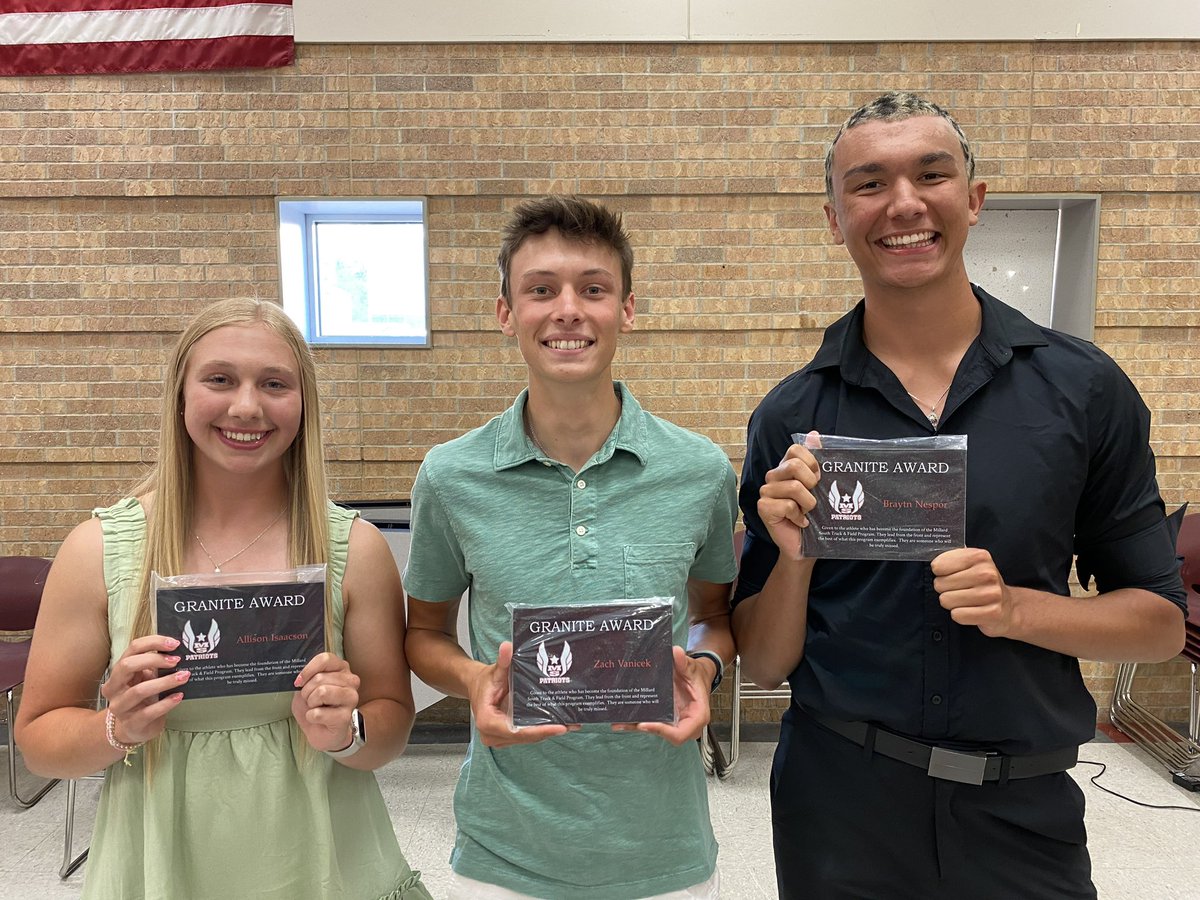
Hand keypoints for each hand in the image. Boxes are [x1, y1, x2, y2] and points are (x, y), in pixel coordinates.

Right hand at [100, 635, 187, 746]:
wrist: (134, 728)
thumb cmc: (142, 699)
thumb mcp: (146, 679)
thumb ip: (156, 665)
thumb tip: (178, 651)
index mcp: (118, 672)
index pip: (132, 649)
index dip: (153, 642)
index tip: (174, 643)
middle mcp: (114, 688)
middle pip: (128, 666)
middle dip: (154, 659)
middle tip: (176, 660)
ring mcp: (120, 707)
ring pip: (139, 690)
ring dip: (165, 682)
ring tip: (183, 677)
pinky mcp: (131, 724)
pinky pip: (149, 712)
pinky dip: (167, 703)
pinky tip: (179, 696)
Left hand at [292, 652, 360, 751]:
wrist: (323, 732)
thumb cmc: (315, 707)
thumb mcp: (306, 688)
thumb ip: (305, 678)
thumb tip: (298, 677)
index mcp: (341, 668)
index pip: (325, 659)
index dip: (308, 670)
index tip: (299, 682)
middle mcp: (351, 681)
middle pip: (320, 677)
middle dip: (306, 691)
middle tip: (309, 700)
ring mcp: (351, 698)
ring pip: (322, 692)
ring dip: (310, 703)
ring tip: (315, 708)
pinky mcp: (346, 716)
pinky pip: (319, 713)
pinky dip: (311, 717)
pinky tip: (318, 719)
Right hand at [470, 641, 572, 747]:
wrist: (477, 686)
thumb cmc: (485, 680)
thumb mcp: (495, 670)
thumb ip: (503, 661)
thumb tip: (507, 647)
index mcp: (487, 721)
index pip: (516, 730)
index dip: (538, 730)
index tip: (559, 727)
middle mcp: (491, 734)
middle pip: (525, 737)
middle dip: (548, 731)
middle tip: (571, 724)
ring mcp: (499, 738)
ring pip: (528, 739)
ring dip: (548, 732)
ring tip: (570, 724)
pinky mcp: (507, 737)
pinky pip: (526, 736)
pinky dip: (542, 730)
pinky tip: (559, 723)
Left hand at [616, 646, 711, 745]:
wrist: (696, 676)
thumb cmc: (696, 675)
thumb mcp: (692, 668)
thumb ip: (684, 662)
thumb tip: (675, 652)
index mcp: (697, 716)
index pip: (680, 734)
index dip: (662, 732)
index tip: (644, 724)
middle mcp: (686, 723)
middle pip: (664, 734)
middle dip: (644, 729)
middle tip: (625, 723)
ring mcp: (674, 722)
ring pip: (655, 730)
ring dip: (636, 727)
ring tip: (617, 723)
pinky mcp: (665, 718)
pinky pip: (651, 722)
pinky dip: (637, 721)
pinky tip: (622, 718)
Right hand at [757, 432, 821, 559]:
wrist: (805, 545)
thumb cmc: (814, 515)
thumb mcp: (821, 486)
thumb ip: (817, 459)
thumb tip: (814, 433)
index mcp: (785, 467)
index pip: (796, 450)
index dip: (812, 463)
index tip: (818, 479)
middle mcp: (773, 476)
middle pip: (795, 466)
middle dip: (813, 485)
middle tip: (814, 499)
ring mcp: (765, 491)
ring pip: (794, 487)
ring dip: (809, 504)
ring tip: (808, 513)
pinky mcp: (763, 507)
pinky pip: (787, 505)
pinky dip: (799, 516)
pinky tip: (799, 522)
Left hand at [932, 547, 1015, 637]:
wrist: (1008, 607)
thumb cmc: (983, 584)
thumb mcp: (971, 564)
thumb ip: (952, 558)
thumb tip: (933, 563)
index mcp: (979, 557)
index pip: (939, 565)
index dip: (939, 573)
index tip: (948, 575)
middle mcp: (987, 573)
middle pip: (940, 584)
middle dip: (944, 589)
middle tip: (958, 590)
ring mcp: (991, 593)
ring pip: (946, 600)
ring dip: (952, 603)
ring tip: (965, 601)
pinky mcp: (992, 612)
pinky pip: (957, 615)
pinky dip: (960, 615)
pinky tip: (971, 611)